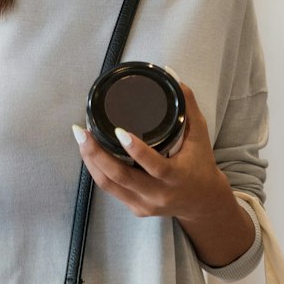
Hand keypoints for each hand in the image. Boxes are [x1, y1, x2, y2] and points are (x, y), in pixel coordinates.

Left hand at [73, 78, 254, 267]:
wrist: (202, 202)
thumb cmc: (201, 164)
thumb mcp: (199, 134)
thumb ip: (187, 105)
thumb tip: (171, 74)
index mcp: (176, 177)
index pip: (154, 165)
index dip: (135, 150)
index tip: (118, 131)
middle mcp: (158, 194)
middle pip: (120, 177)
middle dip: (97, 153)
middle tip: (82, 131)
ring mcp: (144, 204)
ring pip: (109, 185)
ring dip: (91, 161)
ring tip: (81, 138)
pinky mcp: (135, 208)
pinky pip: (110, 189)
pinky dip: (97, 170)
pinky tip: (89, 154)